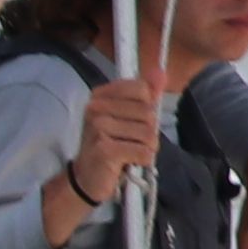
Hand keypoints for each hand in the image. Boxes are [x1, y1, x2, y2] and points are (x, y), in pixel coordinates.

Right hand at [47, 76, 157, 236]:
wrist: (87, 177)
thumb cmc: (111, 145)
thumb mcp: (128, 117)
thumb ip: (145, 94)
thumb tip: (160, 71)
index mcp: (101, 96)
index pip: (142, 89)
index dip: (147, 109)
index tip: (133, 121)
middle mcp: (96, 108)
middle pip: (149, 113)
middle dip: (147, 132)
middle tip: (129, 142)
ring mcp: (98, 128)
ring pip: (149, 134)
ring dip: (146, 148)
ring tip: (128, 153)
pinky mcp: (104, 149)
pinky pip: (144, 152)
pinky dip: (143, 160)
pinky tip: (127, 163)